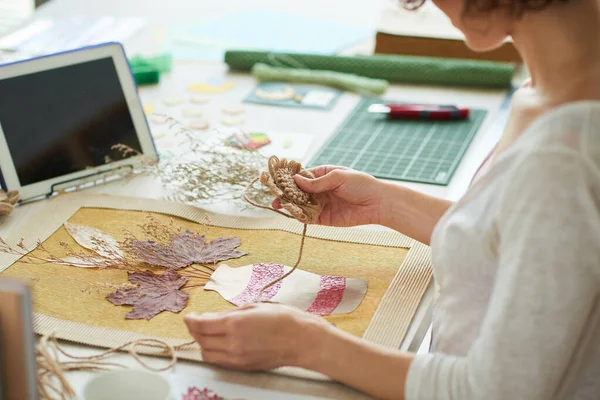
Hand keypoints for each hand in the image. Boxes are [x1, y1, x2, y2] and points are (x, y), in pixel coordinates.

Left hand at [184, 303, 328, 370]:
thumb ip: (230, 313)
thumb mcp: (255, 306)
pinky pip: (219, 361)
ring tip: (206, 333)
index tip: (189, 316)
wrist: (302, 340)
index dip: (191, 320)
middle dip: (194, 330)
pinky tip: (217, 344)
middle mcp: (232, 342)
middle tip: (196, 322)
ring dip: (202, 343)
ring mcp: (237, 357)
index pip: (201, 325)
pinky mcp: (243, 366)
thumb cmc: (283, 318)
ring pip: (207, 353)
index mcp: (235, 323)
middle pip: (201, 339)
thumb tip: (213, 317)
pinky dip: (213, 352)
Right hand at [273, 165, 384, 226]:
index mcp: (323, 175)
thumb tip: (296, 180)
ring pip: (301, 205)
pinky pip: (308, 217)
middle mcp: (320, 189)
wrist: (378, 203)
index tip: (277, 180)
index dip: (289, 178)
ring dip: (290, 206)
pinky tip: (292, 215)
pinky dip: (299, 217)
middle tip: (274, 197)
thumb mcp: (338, 177)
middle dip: (286, 194)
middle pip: (298, 192)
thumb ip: (317, 181)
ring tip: (278, 206)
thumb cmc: (361, 184)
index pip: (301, 176)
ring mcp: (321, 204)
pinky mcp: (324, 218)